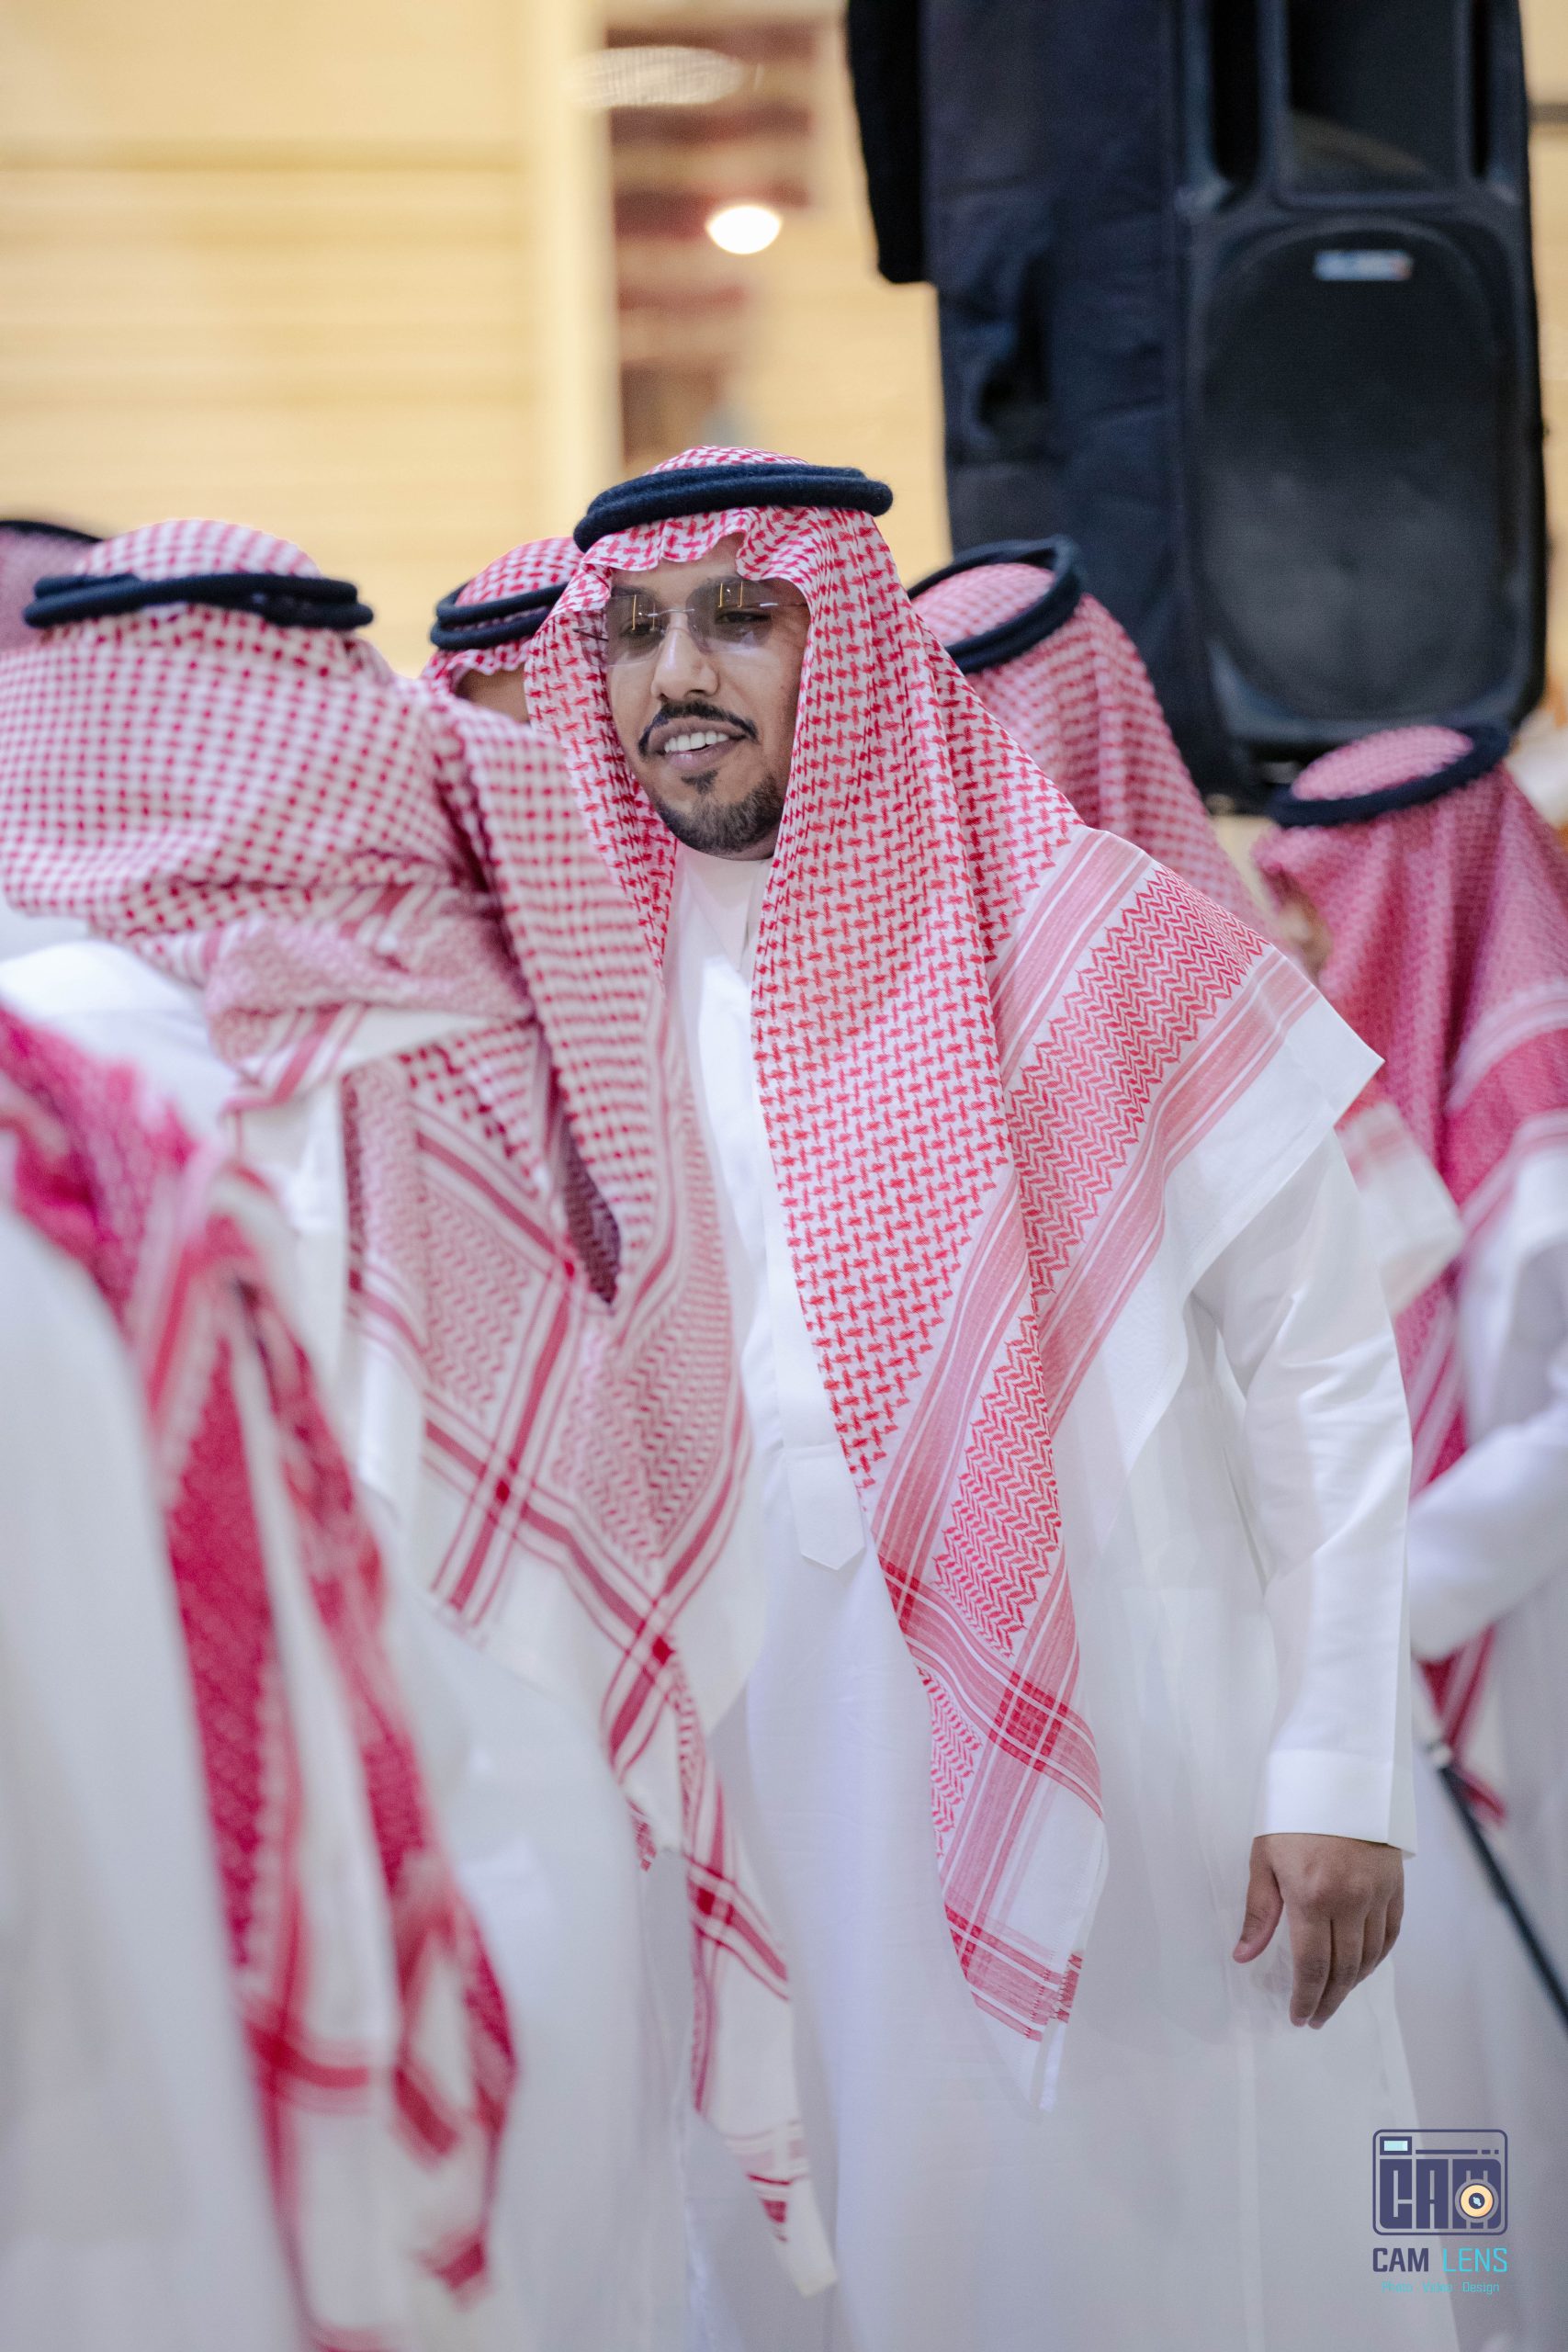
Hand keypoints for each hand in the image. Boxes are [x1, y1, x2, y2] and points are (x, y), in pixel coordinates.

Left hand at [1232, 1832, 1403, 2027]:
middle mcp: (1349, 1902)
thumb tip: (1244, 1956)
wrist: (1338, 1775)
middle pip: (1344, 1970)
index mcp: (1312, 1897)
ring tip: (1334, 1998)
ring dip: (1352, 1985)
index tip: (1299, 2017)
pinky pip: (1389, 1936)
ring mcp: (1376, 1895)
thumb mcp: (1264, 1857)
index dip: (1306, 1998)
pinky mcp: (1394, 1887)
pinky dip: (1376, 1959)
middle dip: (1328, 2000)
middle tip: (1316, 2017)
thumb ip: (1259, 1912)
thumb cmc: (1293, 1813)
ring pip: (1369, 1958)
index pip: (1312, 1966)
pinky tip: (1362, 1968)